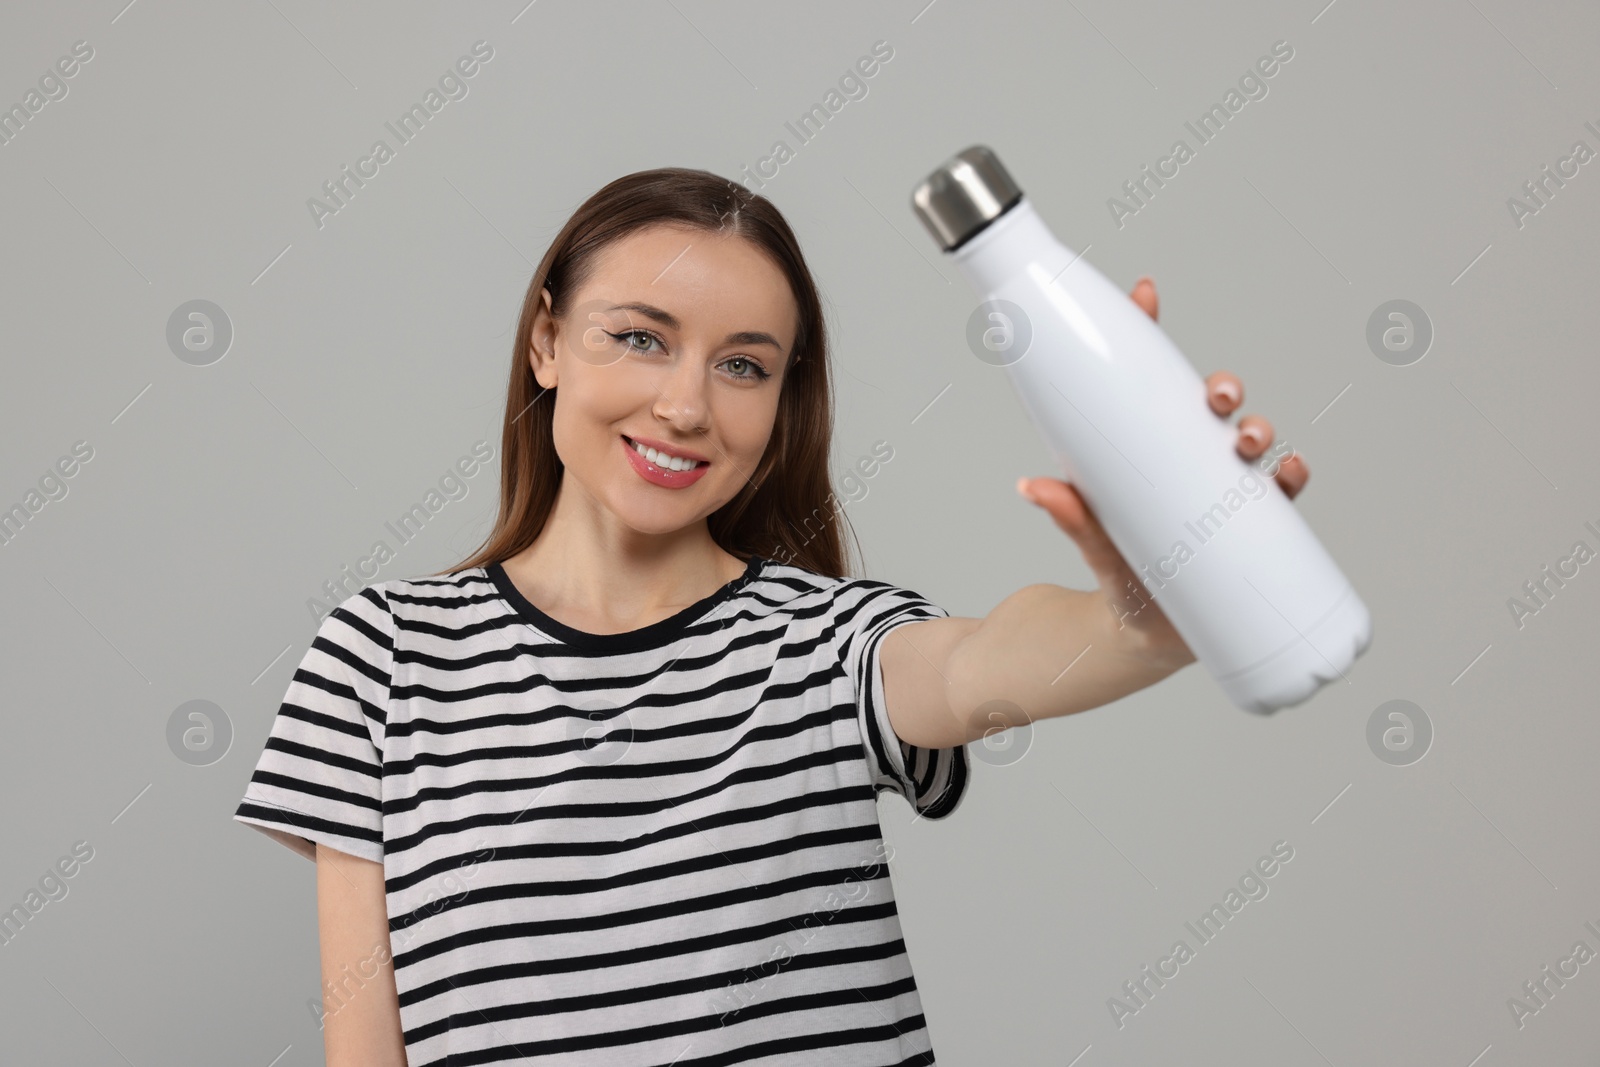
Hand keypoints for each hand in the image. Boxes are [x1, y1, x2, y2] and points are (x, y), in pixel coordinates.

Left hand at [1014, 275, 1309, 670]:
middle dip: (1222, 391)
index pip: (1151, 383)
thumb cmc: (1119, 578)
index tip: (1146, 293)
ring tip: (1247, 441)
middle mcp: (1193, 465)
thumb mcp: (1095, 545)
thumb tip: (1033, 486)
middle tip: (1217, 399)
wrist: (1142, 637)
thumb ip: (1072, 518)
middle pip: (1214, 409)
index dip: (1150, 333)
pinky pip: (1280, 498)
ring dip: (1256, 430)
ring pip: (1249, 445)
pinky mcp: (1251, 531)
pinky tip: (1293, 472)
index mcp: (1152, 452)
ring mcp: (1224, 495)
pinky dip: (1292, 479)